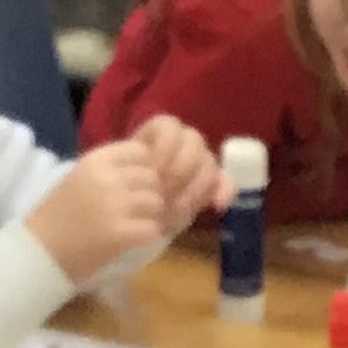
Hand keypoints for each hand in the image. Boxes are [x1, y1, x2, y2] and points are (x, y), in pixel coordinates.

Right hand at [26, 141, 173, 285]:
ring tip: (134, 225)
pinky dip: (146, 236)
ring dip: (150, 215)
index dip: (143, 168)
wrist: (38, 252)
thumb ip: (110, 170)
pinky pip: (152, 228)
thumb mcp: (80, 179)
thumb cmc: (56, 217)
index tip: (133, 185)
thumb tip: (148, 167)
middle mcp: (106, 178)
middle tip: (136, 210)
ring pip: (156, 202)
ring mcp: (113, 205)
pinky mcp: (119, 233)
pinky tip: (132, 240)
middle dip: (149, 193)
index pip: (140, 151)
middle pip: (152, 177)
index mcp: (95, 161)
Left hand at [133, 113, 233, 230]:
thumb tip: (146, 156)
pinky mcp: (212, 184)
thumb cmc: (122, 197)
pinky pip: (225, 180)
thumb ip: (130, 165)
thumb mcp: (122, 182)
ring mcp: (198, 163)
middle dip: (180, 169)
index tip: (154, 171)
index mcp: (157, 134)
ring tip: (177, 209)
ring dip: (195, 186)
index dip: (165, 147)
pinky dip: (224, 190)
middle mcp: (181, 144)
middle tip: (165, 194)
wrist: (131, 221)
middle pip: (194, 141)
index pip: (169, 126)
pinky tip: (217, 205)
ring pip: (209, 161)